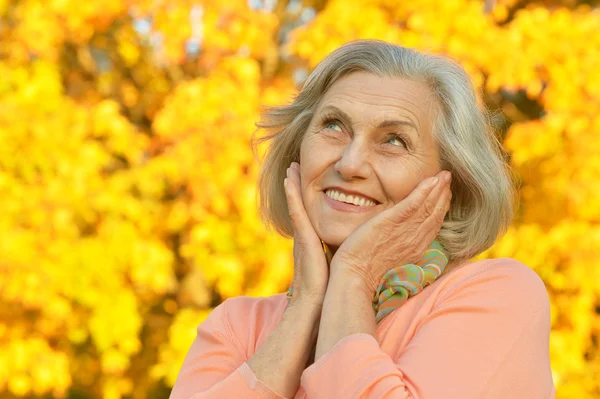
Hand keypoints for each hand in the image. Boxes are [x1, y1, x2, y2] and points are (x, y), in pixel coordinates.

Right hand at [284, 162, 329, 308]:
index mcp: (315, 243)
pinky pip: (297, 213)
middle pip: (303, 205)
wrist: (317, 305)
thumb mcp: (337, 266)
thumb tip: (358, 252)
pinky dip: (292, 196)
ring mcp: (303, 237)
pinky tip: (290, 181)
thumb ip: (342, 256)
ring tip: (292, 167)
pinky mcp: (303, 239)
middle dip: (299, 186)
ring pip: (298, 205)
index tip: (311, 181)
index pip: (312, 214)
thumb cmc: (330, 290)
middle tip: (296, 166)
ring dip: (293, 185)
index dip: (310, 198)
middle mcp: (306, 237)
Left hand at [330, 170, 451, 295]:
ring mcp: (404, 231)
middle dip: (443, 195)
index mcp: (415, 248)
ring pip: (427, 207)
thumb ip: (399, 245)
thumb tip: (400, 237)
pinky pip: (412, 204)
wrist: (354, 276)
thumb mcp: (390, 258)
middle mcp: (415, 239)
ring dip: (438, 189)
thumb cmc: (365, 270)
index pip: (433, 225)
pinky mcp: (391, 222)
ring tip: (445, 175)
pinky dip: (423, 191)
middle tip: (448, 179)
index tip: (444, 195)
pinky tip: (431, 180)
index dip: (441, 208)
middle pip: (435, 214)